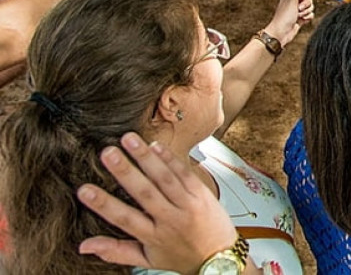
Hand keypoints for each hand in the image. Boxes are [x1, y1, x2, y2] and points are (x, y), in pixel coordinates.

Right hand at [77, 133, 238, 273]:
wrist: (220, 257)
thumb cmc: (180, 256)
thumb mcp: (147, 259)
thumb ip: (115, 251)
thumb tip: (83, 246)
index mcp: (153, 237)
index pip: (124, 219)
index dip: (103, 204)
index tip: (84, 190)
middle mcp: (171, 220)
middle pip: (145, 193)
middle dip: (125, 171)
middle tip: (107, 153)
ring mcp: (188, 205)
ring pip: (165, 178)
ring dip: (146, 157)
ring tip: (128, 139)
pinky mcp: (202, 193)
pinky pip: (184, 172)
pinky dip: (170, 158)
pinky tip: (155, 146)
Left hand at [264, 0, 313, 46]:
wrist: (282, 32)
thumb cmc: (284, 17)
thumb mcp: (290, 0)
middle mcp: (294, 3)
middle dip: (306, 4)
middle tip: (299, 8)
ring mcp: (298, 11)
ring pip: (310, 7)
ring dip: (306, 11)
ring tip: (299, 16)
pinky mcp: (301, 19)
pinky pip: (310, 15)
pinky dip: (308, 17)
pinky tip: (302, 20)